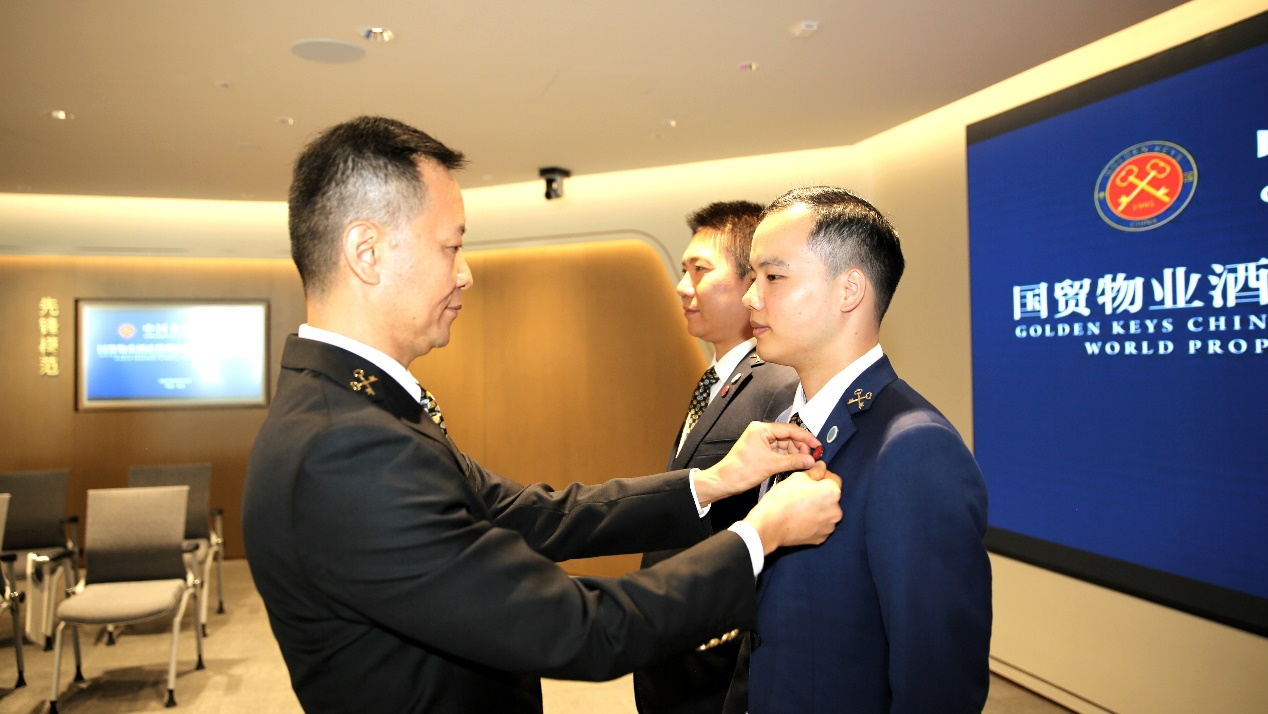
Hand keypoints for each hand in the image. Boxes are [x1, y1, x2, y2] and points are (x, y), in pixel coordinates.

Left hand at [694, 421, 819, 505]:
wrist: (725, 481)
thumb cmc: (740, 471)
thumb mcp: (771, 465)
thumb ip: (793, 461)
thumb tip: (810, 460)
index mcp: (761, 429)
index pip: (789, 429)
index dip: (805, 437)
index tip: (817, 445)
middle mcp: (761, 432)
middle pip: (788, 436)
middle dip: (800, 447)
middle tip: (812, 457)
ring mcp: (761, 441)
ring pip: (785, 445)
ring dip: (795, 453)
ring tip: (805, 463)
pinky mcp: (761, 451)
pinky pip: (779, 452)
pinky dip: (788, 458)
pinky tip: (796, 464)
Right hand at [742, 462, 841, 553]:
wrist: (770, 527)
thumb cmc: (782, 500)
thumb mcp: (797, 477)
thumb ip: (814, 471)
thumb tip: (822, 467)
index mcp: (832, 493)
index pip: (834, 478)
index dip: (822, 476)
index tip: (811, 479)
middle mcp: (836, 511)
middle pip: (831, 497)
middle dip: (820, 493)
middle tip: (802, 493)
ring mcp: (829, 526)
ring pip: (826, 511)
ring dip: (818, 508)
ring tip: (800, 507)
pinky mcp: (821, 537)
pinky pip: (821, 525)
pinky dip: (814, 521)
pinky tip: (800, 518)